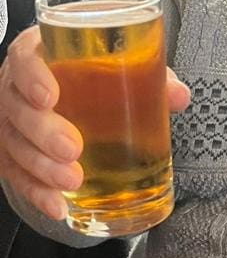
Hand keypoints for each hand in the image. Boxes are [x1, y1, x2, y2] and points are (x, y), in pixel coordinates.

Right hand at [0, 26, 190, 219]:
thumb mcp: (120, 60)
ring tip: (72, 181)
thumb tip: (178, 96)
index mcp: (41, 51)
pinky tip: (57, 206)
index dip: (32, 76)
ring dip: (41, 167)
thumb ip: (150, 73)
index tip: (49, 96)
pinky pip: (16, 173)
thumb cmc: (94, 65)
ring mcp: (13, 119)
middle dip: (43, 132)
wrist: (70, 77)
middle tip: (72, 149)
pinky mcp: (14, 149)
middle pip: (17, 108)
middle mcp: (18, 85)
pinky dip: (36, 192)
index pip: (25, 57)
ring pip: (14, 144)